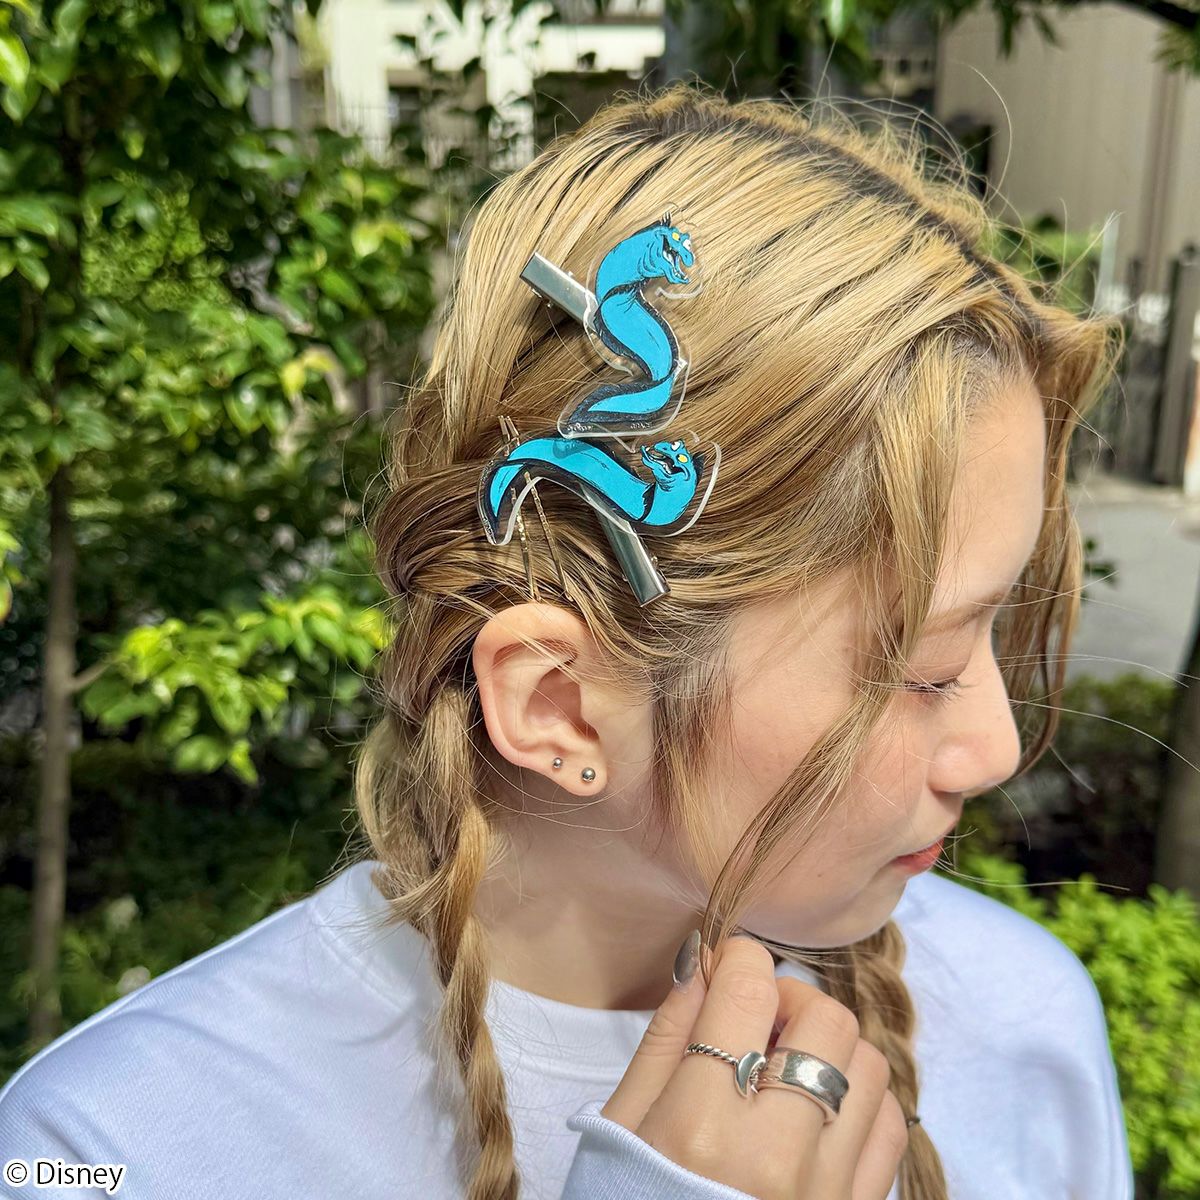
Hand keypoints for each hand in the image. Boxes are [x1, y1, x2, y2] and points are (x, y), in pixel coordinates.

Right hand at [599, 934, 908, 1199]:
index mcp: (701, 1130)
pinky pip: (891, 1128)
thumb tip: (703, 964)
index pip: (749, 991)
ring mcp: (830, 1194)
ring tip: (786, 1066)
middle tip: (756, 1018)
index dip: (739, 958)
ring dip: (829, 1046)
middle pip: (825, 1019)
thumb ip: (665, 1040)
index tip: (727, 966)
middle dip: (790, 996)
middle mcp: (778, 1158)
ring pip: (870, 1066)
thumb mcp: (619, 1131)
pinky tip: (817, 1110)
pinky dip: (861, 1098)